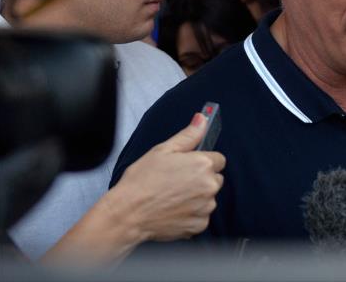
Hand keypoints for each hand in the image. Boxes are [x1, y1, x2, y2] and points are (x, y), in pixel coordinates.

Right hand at [107, 113, 225, 241]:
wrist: (127, 214)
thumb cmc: (141, 181)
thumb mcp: (162, 151)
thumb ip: (188, 135)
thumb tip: (202, 120)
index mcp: (203, 164)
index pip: (218, 159)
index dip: (203, 161)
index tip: (189, 166)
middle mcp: (209, 186)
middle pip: (215, 178)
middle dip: (202, 179)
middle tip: (178, 181)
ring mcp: (206, 207)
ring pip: (209, 197)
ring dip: (198, 197)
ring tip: (173, 197)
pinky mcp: (200, 225)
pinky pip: (202, 215)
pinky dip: (192, 213)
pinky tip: (174, 209)